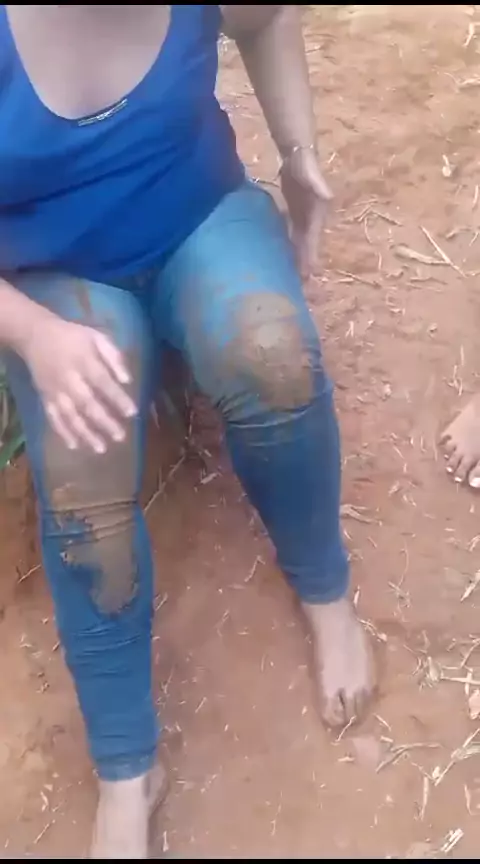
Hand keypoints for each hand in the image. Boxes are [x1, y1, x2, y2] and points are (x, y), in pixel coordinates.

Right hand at [23, 314, 136, 452]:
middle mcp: (69, 380)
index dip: (117, 398)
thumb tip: (127, 380)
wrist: (36, 336)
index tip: (133, 412)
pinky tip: (75, 446)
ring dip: (85, 433)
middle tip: (120, 436)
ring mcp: (55, 392)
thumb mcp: (96, 337)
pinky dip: (63, 433)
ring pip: (70, 416)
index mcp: (84, 362)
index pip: (103, 382)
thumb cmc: (73, 337)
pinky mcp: (45, 399)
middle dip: (104, 421)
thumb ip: (113, 357)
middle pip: (87, 403)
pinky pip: (53, 418)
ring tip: (101, 448)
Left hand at [280, 146, 332, 277]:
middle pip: (309, 245)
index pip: (314, 238)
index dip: (311, 255)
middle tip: (300, 285)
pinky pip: (292, 235)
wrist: (299, 154)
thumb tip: (327, 196)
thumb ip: (317, 184)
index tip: (308, 273)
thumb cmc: (304, 164)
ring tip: (293, 278)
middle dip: (305, 263)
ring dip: (298, 258)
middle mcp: (313, 219)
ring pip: (301, 242)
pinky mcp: (295, 214)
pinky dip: (289, 246)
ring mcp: (304, 217)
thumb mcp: (309, 173)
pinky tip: (281, 257)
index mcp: (318, 213)